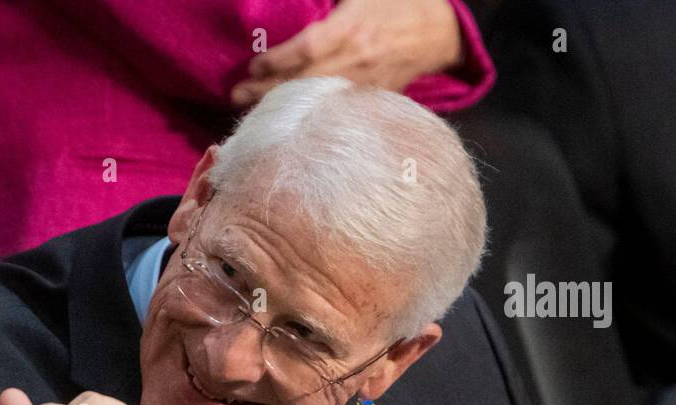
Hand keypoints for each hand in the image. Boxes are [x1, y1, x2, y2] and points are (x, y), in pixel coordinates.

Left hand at [232, 0, 463, 106]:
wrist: (439, 32)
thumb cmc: (396, 3)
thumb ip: (328, 0)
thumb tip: (297, 1)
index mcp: (353, 26)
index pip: (309, 48)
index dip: (279, 60)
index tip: (253, 65)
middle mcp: (357, 58)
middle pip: (305, 80)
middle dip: (267, 90)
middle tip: (235, 96)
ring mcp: (365, 83)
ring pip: (316, 100)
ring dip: (281, 107)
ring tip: (249, 112)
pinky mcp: (372, 100)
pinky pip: (335, 111)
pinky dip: (308, 117)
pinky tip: (285, 122)